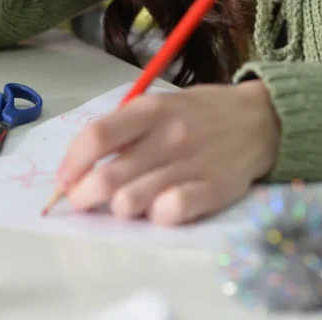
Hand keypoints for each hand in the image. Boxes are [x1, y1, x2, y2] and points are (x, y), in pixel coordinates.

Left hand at [56, 81, 279, 226]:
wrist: (258, 120)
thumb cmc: (199, 113)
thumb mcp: (160, 105)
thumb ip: (125, 130)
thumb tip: (81, 164)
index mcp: (151, 109)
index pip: (97, 136)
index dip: (72, 162)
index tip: (63, 179)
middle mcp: (168, 135)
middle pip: (109, 176)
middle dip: (85, 195)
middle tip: (82, 200)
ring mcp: (191, 164)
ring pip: (133, 200)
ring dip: (118, 208)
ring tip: (122, 204)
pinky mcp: (213, 189)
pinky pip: (171, 213)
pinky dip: (155, 216)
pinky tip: (156, 210)